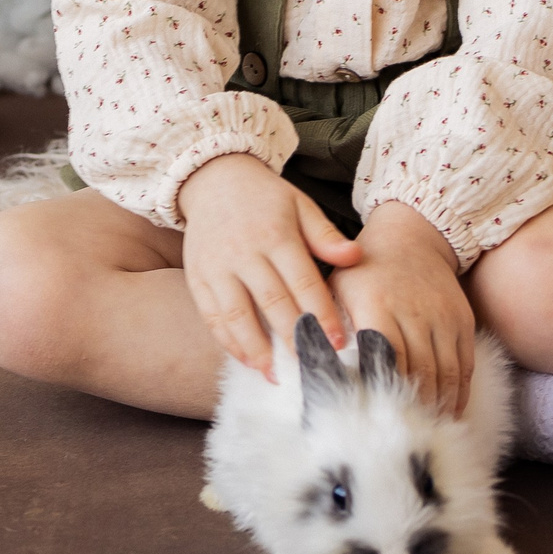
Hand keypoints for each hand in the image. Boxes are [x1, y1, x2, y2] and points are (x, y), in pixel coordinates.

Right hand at [178, 154, 360, 377]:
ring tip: (276, 374)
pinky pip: (212, 316)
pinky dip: (228, 341)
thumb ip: (326, 236)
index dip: (322, 314)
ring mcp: (217, 267)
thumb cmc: (265, 198)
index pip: (303, 282)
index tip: (338, 342)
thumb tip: (355, 257)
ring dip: (258, 349)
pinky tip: (246, 359)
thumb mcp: (300, 206)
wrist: (214, 179)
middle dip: (294, 339)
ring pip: (238, 315)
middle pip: (272, 303)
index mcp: (276, 235)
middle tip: (312, 367)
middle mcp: (245, 253)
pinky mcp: (197, 277)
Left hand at [331, 203, 473, 415]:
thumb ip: (326, 324)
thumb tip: (312, 363)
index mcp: (377, 304)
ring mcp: (441, 317)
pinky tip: (451, 411)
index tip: (377, 418)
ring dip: (438, 406)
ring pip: (444, 372)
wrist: (411, 236)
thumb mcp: (337, 287)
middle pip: (418, 370)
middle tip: (404, 436)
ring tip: (429, 430)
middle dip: (413, 407)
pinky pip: (464, 363)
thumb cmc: (364, 270)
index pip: (382, 357)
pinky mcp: (461, 320)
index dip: (383, 390)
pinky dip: (459, 392)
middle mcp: (413, 311)